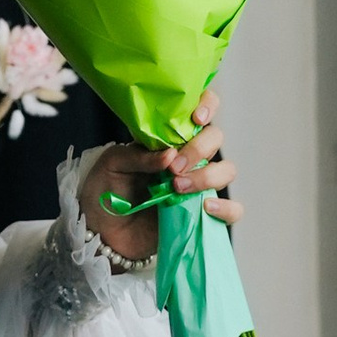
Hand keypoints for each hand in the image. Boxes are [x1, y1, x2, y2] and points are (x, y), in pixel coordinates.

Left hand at [81, 102, 238, 263]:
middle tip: (174, 168)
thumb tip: (170, 155)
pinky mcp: (203, 214)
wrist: (104, 231)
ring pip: (227, 170)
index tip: (196, 118)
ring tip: (178, 188)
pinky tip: (206, 207)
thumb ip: (139, 156)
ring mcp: (198, 185)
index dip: (207, 105)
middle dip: (199, 148)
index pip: (199, 110)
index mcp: (169, 138)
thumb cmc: (107, 190)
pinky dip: (226, 208)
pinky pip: (232, 210)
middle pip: (216, 138)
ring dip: (207, 176)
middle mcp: (188, 158)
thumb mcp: (113, 164)